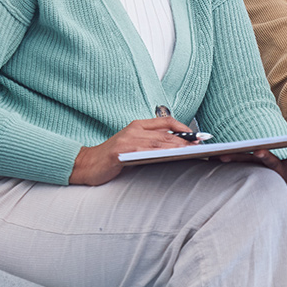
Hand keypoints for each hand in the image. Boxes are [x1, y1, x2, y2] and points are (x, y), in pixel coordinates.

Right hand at [70, 116, 194, 185]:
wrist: (86, 164)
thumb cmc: (112, 157)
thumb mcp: (132, 144)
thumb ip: (150, 142)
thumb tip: (176, 147)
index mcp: (137, 125)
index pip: (165, 121)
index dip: (183, 128)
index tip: (197, 136)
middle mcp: (133, 129)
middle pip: (165, 132)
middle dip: (184, 139)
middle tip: (200, 145)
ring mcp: (127, 140)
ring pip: (157, 141)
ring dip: (176, 146)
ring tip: (191, 151)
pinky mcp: (121, 152)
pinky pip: (144, 151)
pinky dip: (159, 153)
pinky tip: (170, 157)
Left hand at [218, 140, 286, 210]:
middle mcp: (279, 170)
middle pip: (271, 161)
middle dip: (264, 155)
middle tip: (257, 149)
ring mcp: (265, 173)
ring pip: (250, 164)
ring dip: (236, 160)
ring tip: (222, 156)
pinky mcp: (253, 174)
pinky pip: (239, 166)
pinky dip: (228, 162)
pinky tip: (213, 158)